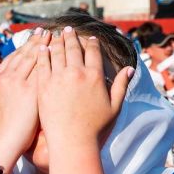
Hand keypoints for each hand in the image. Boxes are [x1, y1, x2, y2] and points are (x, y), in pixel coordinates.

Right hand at [0, 28, 49, 168]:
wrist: (1, 143)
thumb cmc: (0, 132)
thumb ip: (1, 96)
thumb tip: (3, 92)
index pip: (13, 58)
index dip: (24, 48)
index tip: (32, 40)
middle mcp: (7, 78)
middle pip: (24, 54)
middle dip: (36, 42)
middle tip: (46, 33)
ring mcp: (18, 83)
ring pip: (34, 58)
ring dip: (46, 46)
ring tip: (56, 38)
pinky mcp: (31, 91)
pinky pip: (44, 70)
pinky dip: (52, 60)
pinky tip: (62, 54)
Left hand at [36, 27, 131, 148]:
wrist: (72, 143)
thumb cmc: (95, 129)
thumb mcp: (114, 107)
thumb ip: (122, 85)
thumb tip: (131, 68)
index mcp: (94, 76)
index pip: (93, 50)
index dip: (91, 42)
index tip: (89, 39)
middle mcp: (77, 73)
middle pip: (73, 47)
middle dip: (71, 37)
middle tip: (68, 31)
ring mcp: (58, 79)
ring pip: (56, 52)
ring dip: (56, 42)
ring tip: (55, 37)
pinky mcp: (43, 86)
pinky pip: (42, 64)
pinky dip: (42, 54)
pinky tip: (42, 50)